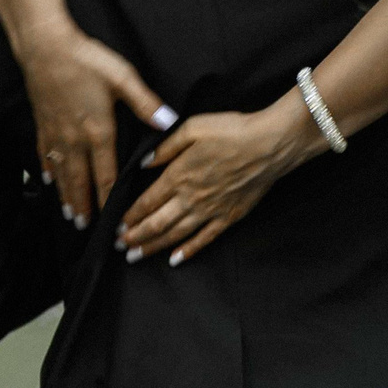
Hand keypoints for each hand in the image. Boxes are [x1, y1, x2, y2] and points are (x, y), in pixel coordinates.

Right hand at [18, 23, 172, 226]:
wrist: (47, 48)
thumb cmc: (88, 60)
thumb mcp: (123, 78)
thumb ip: (146, 103)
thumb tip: (168, 121)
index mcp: (98, 130)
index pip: (105, 172)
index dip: (108, 196)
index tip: (110, 217)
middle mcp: (75, 138)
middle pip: (79, 179)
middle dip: (83, 203)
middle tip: (84, 227)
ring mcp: (56, 132)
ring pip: (60, 171)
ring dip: (65, 193)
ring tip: (68, 213)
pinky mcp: (42, 123)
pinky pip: (44, 153)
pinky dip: (47, 169)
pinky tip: (47, 179)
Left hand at [119, 99, 315, 265]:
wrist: (271, 144)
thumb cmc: (233, 130)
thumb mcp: (194, 127)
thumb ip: (166, 146)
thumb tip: (143, 164)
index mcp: (179, 175)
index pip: (147, 202)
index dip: (129, 216)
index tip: (117, 225)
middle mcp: (191, 198)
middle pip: (156, 223)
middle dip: (135, 237)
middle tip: (120, 247)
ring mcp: (210, 210)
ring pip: (175, 234)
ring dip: (153, 247)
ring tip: (136, 256)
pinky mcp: (229, 217)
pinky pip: (204, 239)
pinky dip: (188, 251)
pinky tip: (175, 259)